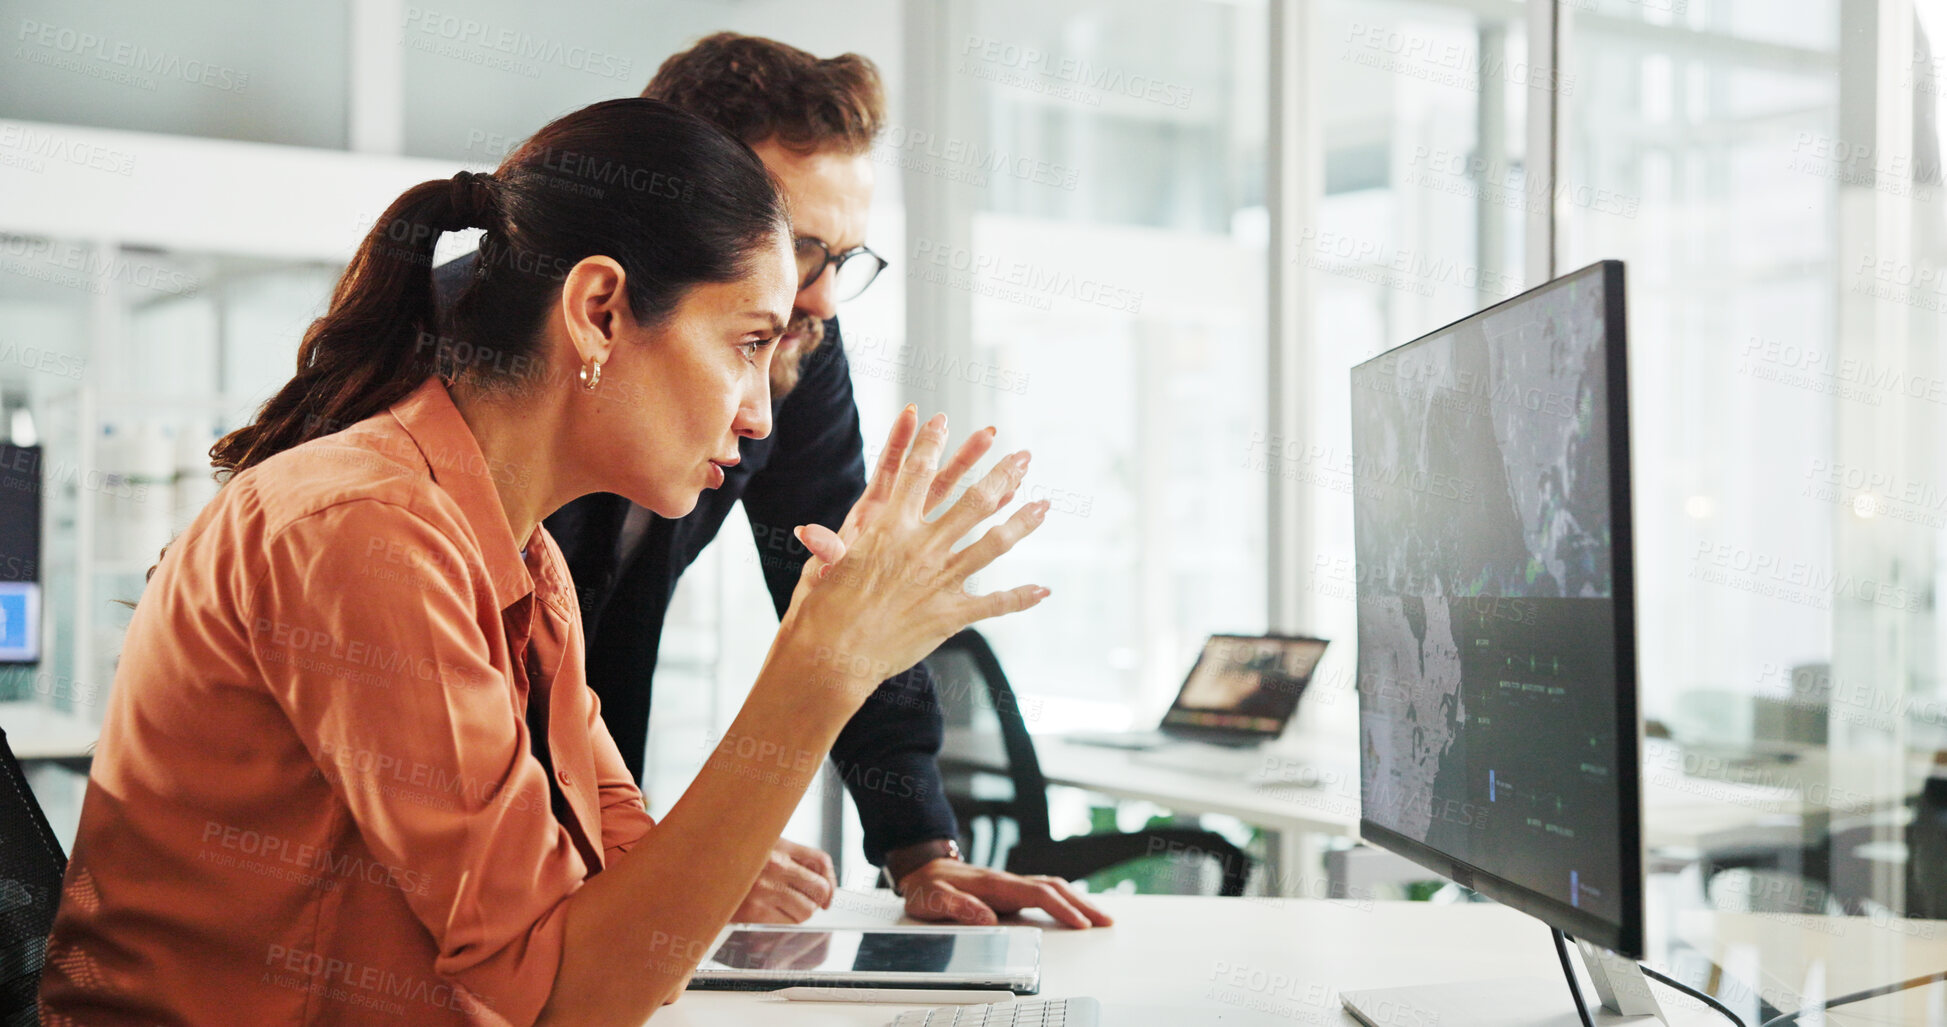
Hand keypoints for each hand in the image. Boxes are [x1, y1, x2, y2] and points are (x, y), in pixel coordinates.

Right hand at [731, 838, 836, 923]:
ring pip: (806, 910)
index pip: (820, 860)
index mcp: (777, 843)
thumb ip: (787, 855)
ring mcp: (764, 890)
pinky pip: (787, 922)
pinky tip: (773, 912)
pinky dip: (786, 920)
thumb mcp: (759, 844)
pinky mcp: (754, 912)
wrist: (692, 873)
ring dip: (802, 911)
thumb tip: (820, 881)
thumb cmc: (727, 857)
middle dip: (819, 898)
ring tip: (788, 906)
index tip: (828, 892)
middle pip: (819, 888)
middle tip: (811, 901)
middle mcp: (774, 865)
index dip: (831, 880)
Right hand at [783, 407, 1048, 706]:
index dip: (929, 443)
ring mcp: (941, 581)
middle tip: (1023, 456)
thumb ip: (831, 545)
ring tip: (1044, 505)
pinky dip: (1019, 598)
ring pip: (993, 544)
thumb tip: (810, 532)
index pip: (916, 474)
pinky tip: (1042, 591)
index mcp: (890, 529)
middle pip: (972, 500)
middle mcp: (922, 549)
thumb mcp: (823, 569)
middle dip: (1000, 474)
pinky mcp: (951, 615)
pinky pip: (994, 604)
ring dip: (1022, 522)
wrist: (834, 659)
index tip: (941, 419)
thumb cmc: (822, 612)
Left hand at [790, 416, 1002, 604]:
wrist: (836, 634)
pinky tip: (1009, 505)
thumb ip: (827, 552)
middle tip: (990, 433)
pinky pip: (962, 538)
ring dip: (982, 484)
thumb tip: (808, 534)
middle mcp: (897, 523)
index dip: (898, 443)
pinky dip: (986, 522)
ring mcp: (916, 540)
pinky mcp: (930, 563)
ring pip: (952, 504)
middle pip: (933, 481)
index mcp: (870, 520)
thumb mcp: (824, 575)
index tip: (913, 413)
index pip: (888, 472)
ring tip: (1011, 466)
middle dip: (961, 456)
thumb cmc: (824, 602)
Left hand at [898, 859, 1114, 929]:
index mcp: (994, 884)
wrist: (922, 867)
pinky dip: (1064, 898)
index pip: (1037, 894)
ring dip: (1077, 900)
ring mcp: (1010, 884)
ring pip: (1052, 887)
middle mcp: (1007, 881)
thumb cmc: (927, 885)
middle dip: (1082, 904)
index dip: (1061, 908)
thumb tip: (988, 919)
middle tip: (1106, 921)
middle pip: (1053, 888)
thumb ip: (958, 907)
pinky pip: (1044, 891)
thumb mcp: (932, 898)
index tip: (1080, 923)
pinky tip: (1073, 908)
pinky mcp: (1010, 889)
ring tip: (1099, 917)